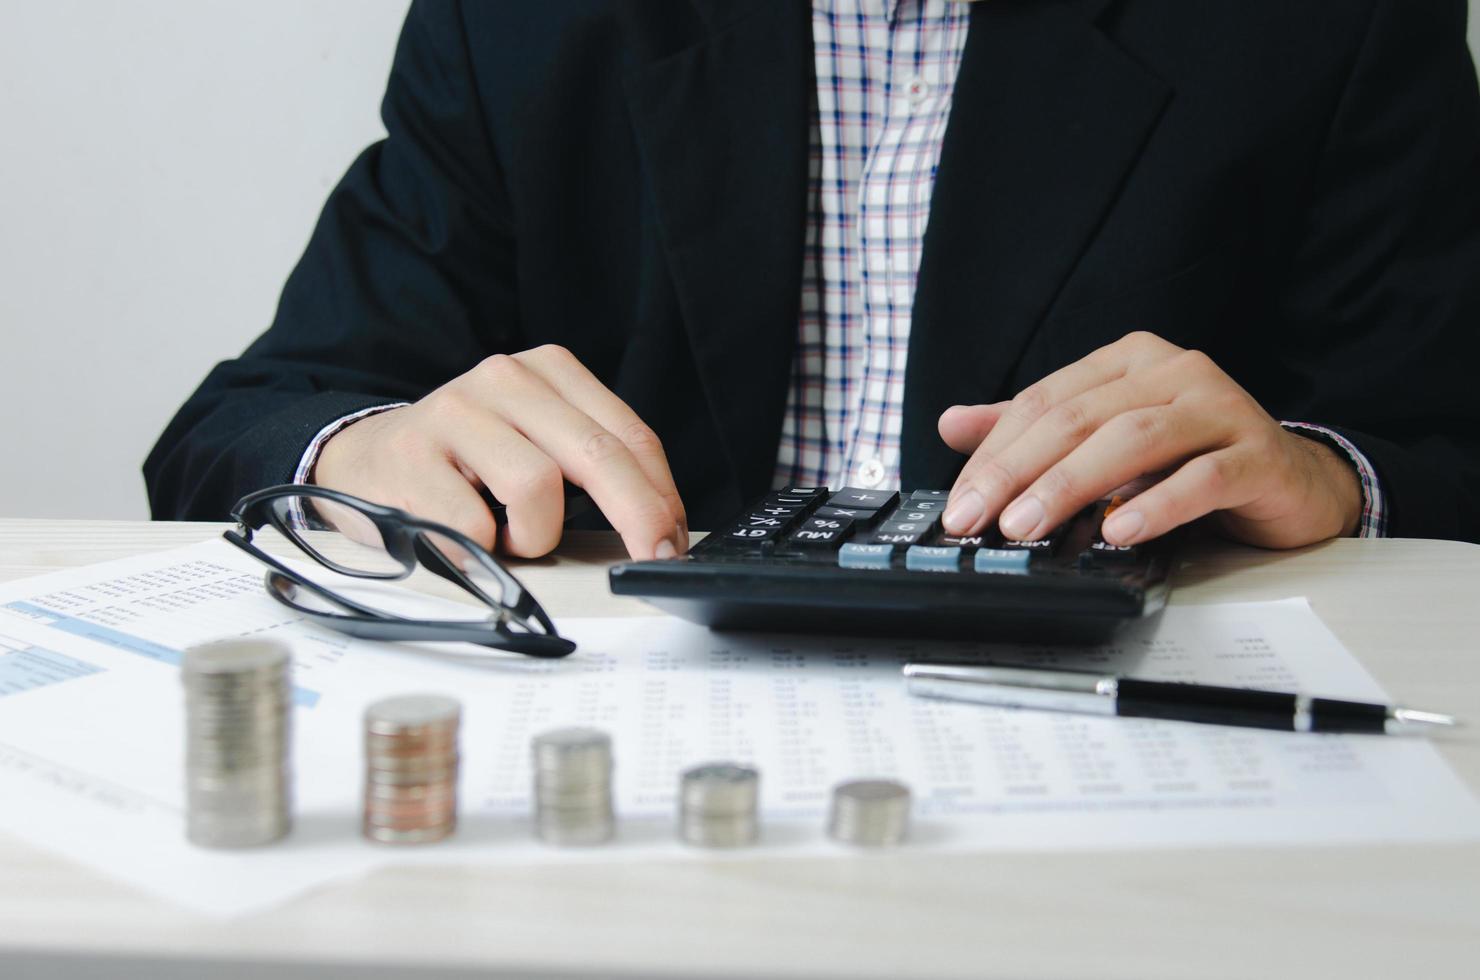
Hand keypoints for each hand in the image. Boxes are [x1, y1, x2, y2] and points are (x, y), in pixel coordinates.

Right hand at [313, 345, 686, 559]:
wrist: (364, 460)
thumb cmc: (465, 464)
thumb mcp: (537, 443)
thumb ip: (591, 468)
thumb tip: (660, 527)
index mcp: (548, 370)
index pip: (628, 435)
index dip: (661, 496)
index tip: (673, 541)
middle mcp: (504, 378)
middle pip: (598, 455)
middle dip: (638, 517)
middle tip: (652, 558)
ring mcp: (455, 411)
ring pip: (537, 488)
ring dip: (535, 536)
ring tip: (509, 535)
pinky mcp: (411, 455)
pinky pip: (475, 525)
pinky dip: (482, 551)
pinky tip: (465, 537)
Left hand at [937, 332, 1362, 549]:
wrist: (1292, 482)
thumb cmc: (1191, 458)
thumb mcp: (1103, 441)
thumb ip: (1033, 431)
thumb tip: (952, 423)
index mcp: (1128, 362)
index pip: (1044, 401)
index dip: (995, 453)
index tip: (961, 503)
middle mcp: (1174, 372)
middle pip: (1079, 418)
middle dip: (1019, 471)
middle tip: (979, 519)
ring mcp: (1219, 408)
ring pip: (1133, 439)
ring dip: (1073, 484)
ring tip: (1029, 526)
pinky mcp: (1258, 453)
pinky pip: (1202, 476)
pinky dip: (1157, 505)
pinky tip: (1120, 532)